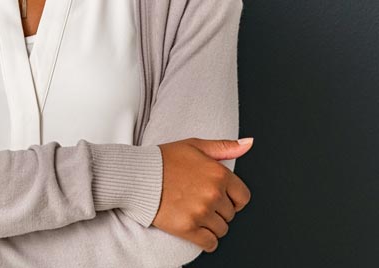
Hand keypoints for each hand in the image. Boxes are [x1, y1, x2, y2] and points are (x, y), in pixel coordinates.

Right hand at [153, 138, 252, 252]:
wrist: (138, 175)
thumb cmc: (165, 159)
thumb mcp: (195, 146)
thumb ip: (224, 147)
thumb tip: (249, 143)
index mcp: (218, 174)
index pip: (243, 197)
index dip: (232, 198)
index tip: (220, 196)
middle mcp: (213, 194)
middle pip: (230, 214)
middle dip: (218, 209)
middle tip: (199, 200)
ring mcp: (201, 212)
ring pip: (221, 229)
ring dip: (211, 224)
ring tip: (194, 211)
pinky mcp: (188, 228)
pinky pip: (210, 244)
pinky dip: (206, 240)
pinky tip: (195, 228)